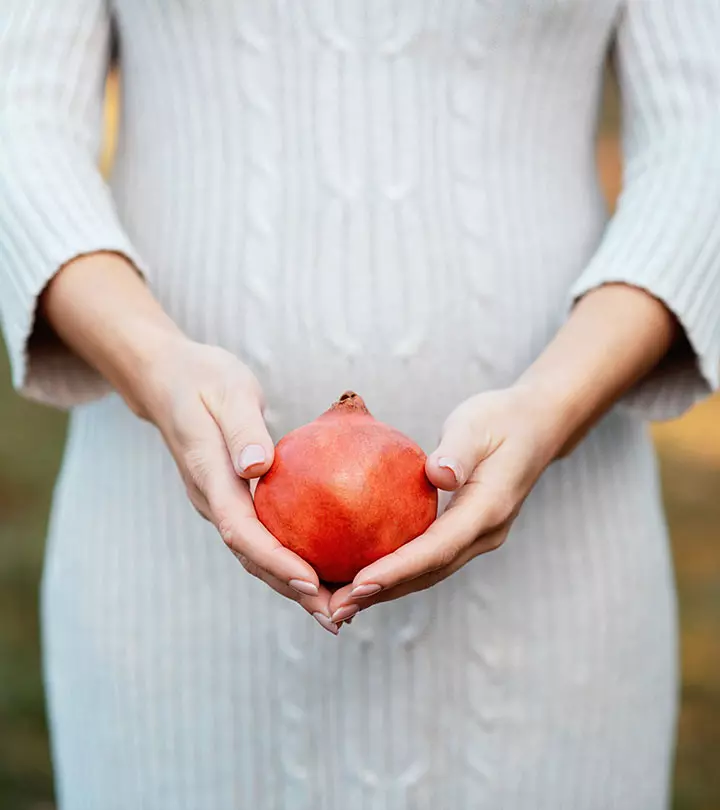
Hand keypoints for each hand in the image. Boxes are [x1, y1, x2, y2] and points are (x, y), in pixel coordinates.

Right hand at [139, 339, 337, 632]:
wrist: (168, 380)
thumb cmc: (204, 378)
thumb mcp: (227, 391)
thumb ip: (242, 427)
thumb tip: (256, 467)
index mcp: (209, 474)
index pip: (240, 528)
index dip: (273, 559)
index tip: (308, 581)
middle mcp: (210, 498)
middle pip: (250, 555)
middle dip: (289, 587)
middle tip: (334, 615)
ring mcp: (217, 501)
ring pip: (254, 553)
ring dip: (290, 583)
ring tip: (333, 609)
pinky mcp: (230, 498)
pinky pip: (260, 536)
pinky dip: (287, 558)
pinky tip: (321, 569)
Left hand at [328, 387, 563, 621]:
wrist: (536, 426)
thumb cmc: (500, 419)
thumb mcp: (478, 425)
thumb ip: (458, 451)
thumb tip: (438, 474)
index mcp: (488, 510)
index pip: (436, 549)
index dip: (397, 570)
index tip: (358, 586)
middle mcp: (484, 533)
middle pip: (428, 573)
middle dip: (382, 593)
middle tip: (336, 610)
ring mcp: (477, 537)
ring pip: (427, 573)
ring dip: (385, 591)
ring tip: (339, 605)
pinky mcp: (466, 533)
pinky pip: (427, 559)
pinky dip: (396, 571)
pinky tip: (361, 574)